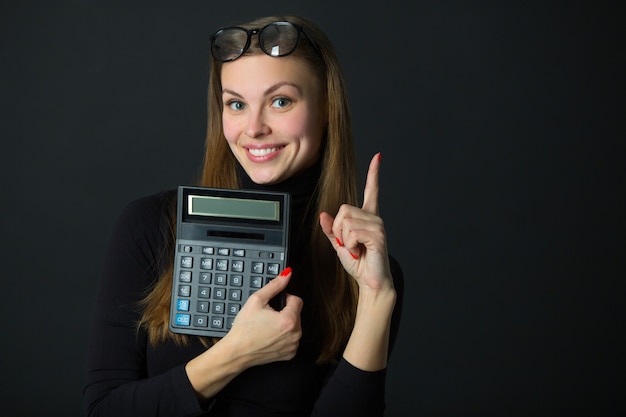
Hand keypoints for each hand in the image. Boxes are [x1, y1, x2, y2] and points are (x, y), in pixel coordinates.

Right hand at [222, 268, 302, 366]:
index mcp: (289, 320)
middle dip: (284, 312)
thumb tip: (287, 274)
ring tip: (267, 327)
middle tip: (267, 317)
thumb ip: (275, 285)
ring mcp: (293, 346)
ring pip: (295, 326)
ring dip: (284, 324)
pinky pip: (292, 339)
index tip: (273, 304)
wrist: (237, 352)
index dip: (284, 299)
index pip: (297, 300)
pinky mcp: (290, 354)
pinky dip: (284, 336)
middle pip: (296, 313)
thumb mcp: (257, 300)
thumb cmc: (244, 328)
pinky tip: (270, 337)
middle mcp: (295, 334)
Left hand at [319, 153, 393, 292]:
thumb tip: (323, 215)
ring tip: (355, 249)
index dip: (373, 173)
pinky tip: (359, 252)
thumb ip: (331, 230)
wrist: (371, 282)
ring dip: (344, 240)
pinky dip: (349, 245)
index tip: (377, 157)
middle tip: (348, 244)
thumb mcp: (339, 245)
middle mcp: (374, 218)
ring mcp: (377, 225)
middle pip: (344, 210)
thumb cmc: (359, 264)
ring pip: (346, 222)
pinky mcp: (377, 235)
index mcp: (367, 217)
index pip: (372, 190)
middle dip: (338, 230)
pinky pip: (352, 232)